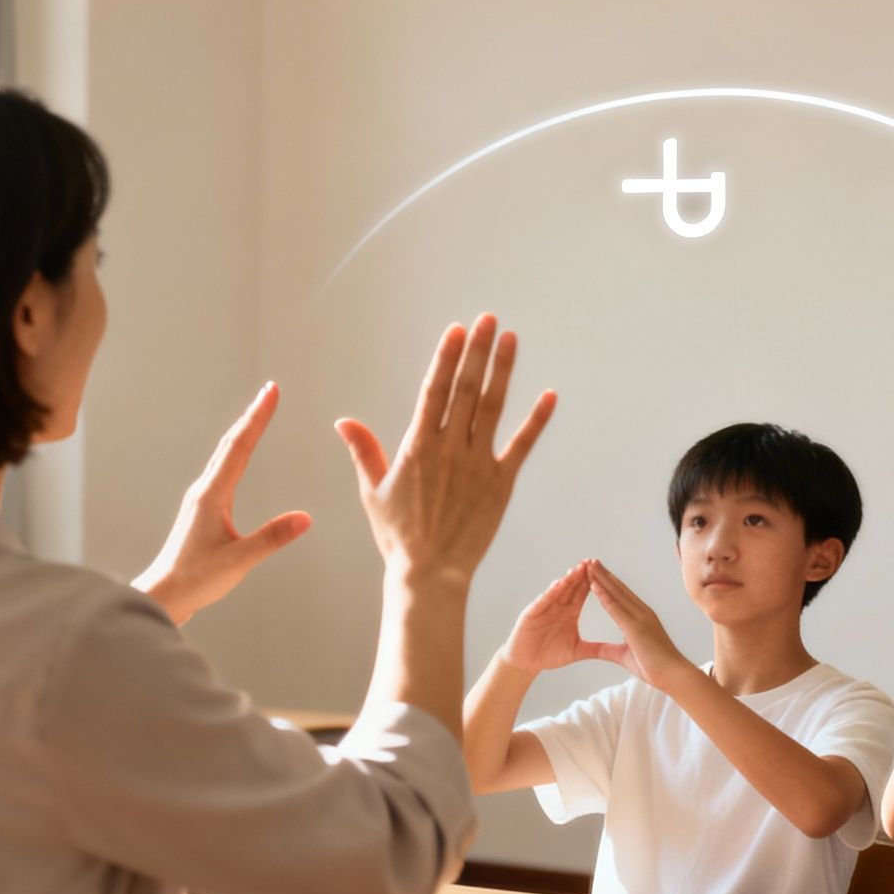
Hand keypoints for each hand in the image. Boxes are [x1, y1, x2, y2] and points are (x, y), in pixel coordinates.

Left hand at [135, 382, 312, 625]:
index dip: (257, 417)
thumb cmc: (195, 580)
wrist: (163, 595)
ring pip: (224, 455)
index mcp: (212, 495)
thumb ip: (272, 538)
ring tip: (259, 413)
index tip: (271, 392)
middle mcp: (204, 490)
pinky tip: (240, 454)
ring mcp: (201, 499)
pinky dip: (236, 451)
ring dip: (243, 431)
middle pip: (231, 443)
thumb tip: (306, 518)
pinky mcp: (202, 510)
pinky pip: (223, 470)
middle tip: (269, 391)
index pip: (240, 447)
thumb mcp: (239, 560)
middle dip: (252, 415)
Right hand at [335, 315, 555, 583]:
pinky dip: (537, 420)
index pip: (434, 391)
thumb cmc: (398, 536)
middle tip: (487, 319)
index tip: (456, 330)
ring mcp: (478, 465)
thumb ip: (364, 451)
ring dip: (502, 371)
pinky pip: (522, 446)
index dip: (446, 358)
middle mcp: (449, 450)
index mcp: (417, 447)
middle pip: (465, 389)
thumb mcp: (374, 491)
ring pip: (492, 408)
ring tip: (509, 338)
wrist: (430, 574)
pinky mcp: (501, 483)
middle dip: (476, 351)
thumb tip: (344, 421)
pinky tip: (549, 395)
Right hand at [504, 562, 630, 674]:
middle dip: (581, 575)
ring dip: (566, 581)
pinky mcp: (531, 614)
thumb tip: (616, 651)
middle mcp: (557, 607)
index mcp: (570, 613)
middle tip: (592, 562)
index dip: (593, 583)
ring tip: (576, 570)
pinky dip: (549, 594)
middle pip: (571, 588)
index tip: (605, 572)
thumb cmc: (549, 655)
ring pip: (557, 592)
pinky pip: (542, 602)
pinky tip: (557, 585)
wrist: (526, 663)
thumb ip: (595, 648)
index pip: (583, 594)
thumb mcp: (576, 651)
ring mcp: (544, 609)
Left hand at [585, 559, 694, 685]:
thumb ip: (609, 649)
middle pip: (619, 588)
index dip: (609, 583)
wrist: (673, 675)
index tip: (597, 573)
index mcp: (641, 618)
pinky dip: (603, 594)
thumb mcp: (624, 656)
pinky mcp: (635, 626)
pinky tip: (593, 584)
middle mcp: (642, 612)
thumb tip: (595, 649)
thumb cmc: (655, 667)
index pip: (622, 596)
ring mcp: (640, 617)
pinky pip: (615, 607)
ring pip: (616, 593)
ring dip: (601, 578)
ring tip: (589, 565)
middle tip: (591, 561)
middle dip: (604, 574)